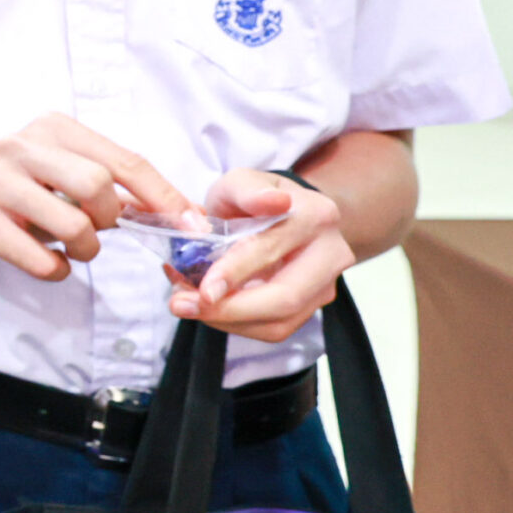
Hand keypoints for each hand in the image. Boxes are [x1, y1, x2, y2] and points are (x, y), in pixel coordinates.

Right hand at [0, 113, 189, 280]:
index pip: (124, 160)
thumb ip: (110, 187)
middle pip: (99, 187)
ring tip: (69, 248)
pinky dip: (55, 270)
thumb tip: (178, 214)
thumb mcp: (59, 173)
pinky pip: (42, 259)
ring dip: (83, 250)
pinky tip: (42, 258)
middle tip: (95, 230)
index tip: (191, 224)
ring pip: (73, 226)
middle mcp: (21, 146)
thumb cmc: (15, 191)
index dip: (163, 196)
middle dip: (109, 220)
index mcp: (52, 128)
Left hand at [169, 171, 349, 342]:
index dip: (235, 272)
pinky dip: (236, 325)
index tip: (203, 290)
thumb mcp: (241, 183)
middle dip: (229, 308)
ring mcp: (326, 285)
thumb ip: (247, 190)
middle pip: (286, 297)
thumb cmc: (255, 198)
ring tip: (187, 306)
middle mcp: (330, 253)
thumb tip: (270, 201)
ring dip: (227, 321)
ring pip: (280, 322)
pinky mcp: (312, 307)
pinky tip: (209, 310)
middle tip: (182, 305)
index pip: (272, 249)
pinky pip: (275, 329)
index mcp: (315, 215)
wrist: (284, 214)